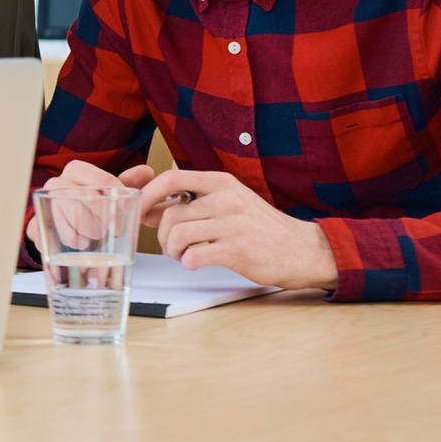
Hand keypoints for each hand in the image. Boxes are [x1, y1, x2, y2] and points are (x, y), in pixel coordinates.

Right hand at [24, 160, 154, 254]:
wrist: (67, 222)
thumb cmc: (93, 205)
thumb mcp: (112, 194)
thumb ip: (129, 183)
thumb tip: (147, 172)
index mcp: (77, 171)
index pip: (100, 179)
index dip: (115, 198)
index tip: (122, 216)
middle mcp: (57, 183)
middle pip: (76, 195)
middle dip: (94, 215)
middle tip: (110, 231)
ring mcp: (44, 204)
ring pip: (59, 213)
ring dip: (79, 228)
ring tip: (93, 240)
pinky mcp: (36, 224)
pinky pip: (45, 230)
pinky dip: (63, 238)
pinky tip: (78, 244)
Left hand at [140, 169, 338, 291]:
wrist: (302, 250)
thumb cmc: (261, 228)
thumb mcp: (228, 204)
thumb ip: (192, 204)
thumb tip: (148, 209)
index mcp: (222, 183)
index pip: (171, 178)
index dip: (148, 194)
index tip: (138, 210)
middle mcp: (227, 199)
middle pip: (171, 214)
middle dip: (163, 235)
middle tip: (173, 246)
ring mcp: (233, 224)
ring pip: (178, 234)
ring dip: (173, 250)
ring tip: (184, 255)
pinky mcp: (237, 250)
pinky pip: (194, 255)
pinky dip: (188, 263)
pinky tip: (196, 263)